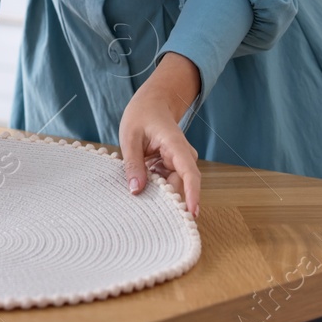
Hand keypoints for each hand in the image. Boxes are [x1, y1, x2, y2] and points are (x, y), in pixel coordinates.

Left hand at [119, 52, 202, 217]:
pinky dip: (156, 190)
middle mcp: (182, 156)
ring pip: (174, 187)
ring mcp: (179, 163)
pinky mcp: (172, 168)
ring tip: (143, 205)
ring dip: (160, 196)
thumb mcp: (130, 137)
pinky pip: (167, 184)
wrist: (152, 103)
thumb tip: (136, 191)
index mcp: (175, 144)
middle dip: (169, 202)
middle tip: (151, 219)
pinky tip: (143, 191)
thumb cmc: (141, 115)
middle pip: (181, 185)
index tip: (192, 213)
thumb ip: (133, 164)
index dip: (192, 194)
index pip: (189, 172)